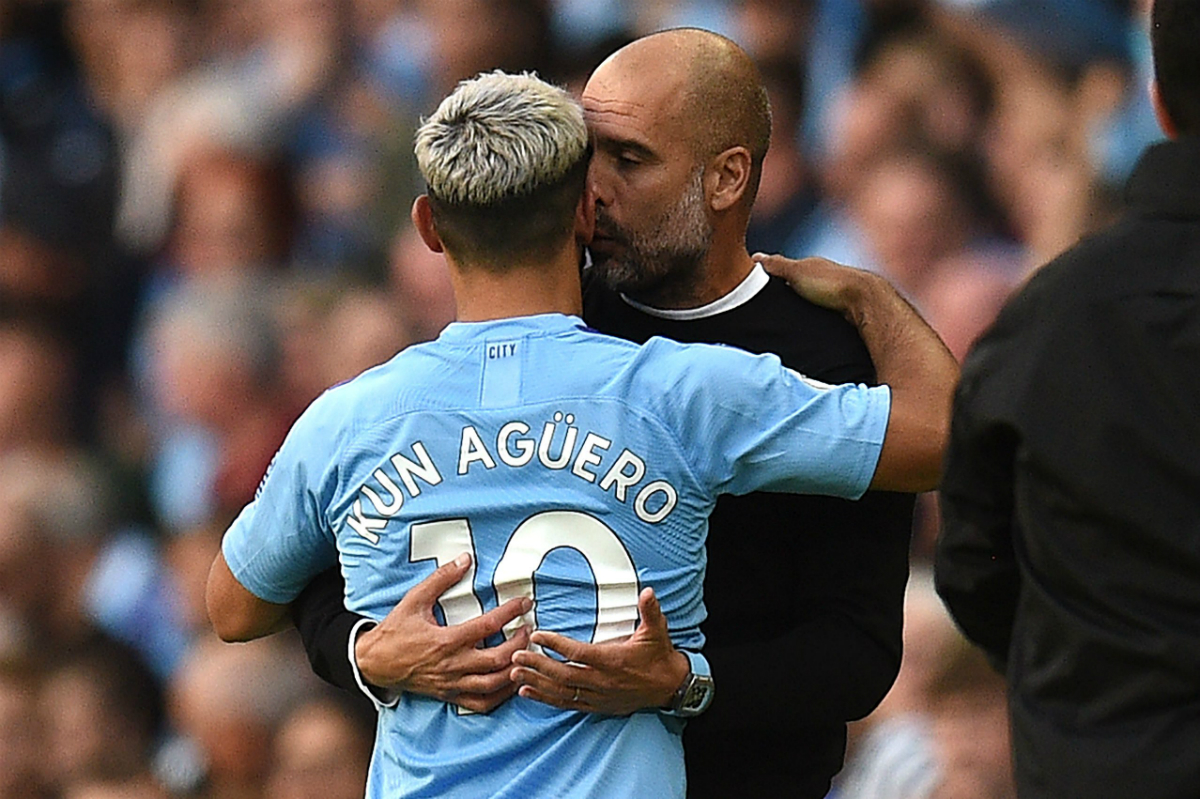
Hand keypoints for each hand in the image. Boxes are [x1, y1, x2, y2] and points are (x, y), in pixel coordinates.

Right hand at [355, 553, 530, 713]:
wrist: (374, 663)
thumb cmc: (395, 631)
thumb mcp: (414, 599)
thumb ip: (441, 579)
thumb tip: (465, 559)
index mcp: (446, 640)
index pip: (488, 625)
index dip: (511, 612)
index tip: (525, 602)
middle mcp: (453, 665)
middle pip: (499, 659)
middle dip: (520, 644)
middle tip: (529, 628)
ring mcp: (453, 684)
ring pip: (494, 685)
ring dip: (516, 671)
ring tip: (527, 655)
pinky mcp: (451, 696)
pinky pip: (482, 703)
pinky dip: (501, 696)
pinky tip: (512, 683)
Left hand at [509, 587, 689, 714]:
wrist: (670, 687)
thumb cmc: (660, 656)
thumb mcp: (657, 631)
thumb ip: (650, 611)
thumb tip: (648, 592)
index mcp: (613, 660)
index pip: (579, 653)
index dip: (557, 645)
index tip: (538, 635)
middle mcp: (602, 681)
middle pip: (563, 675)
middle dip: (538, 665)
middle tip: (516, 656)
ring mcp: (598, 696)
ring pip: (561, 692)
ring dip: (537, 683)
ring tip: (514, 674)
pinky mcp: (596, 705)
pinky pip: (566, 704)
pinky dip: (546, 698)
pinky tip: (527, 692)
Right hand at [755, 253, 881, 318]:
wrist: (864, 301)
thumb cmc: (831, 284)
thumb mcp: (796, 271)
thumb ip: (776, 265)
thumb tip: (755, 257)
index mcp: (810, 266)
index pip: (785, 270)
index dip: (771, 279)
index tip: (757, 291)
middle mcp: (822, 276)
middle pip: (798, 285)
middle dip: (785, 295)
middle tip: (769, 309)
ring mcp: (833, 292)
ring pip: (810, 299)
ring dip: (800, 307)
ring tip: (785, 320)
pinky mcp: (840, 309)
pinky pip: (820, 312)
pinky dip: (811, 316)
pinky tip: (806, 325)